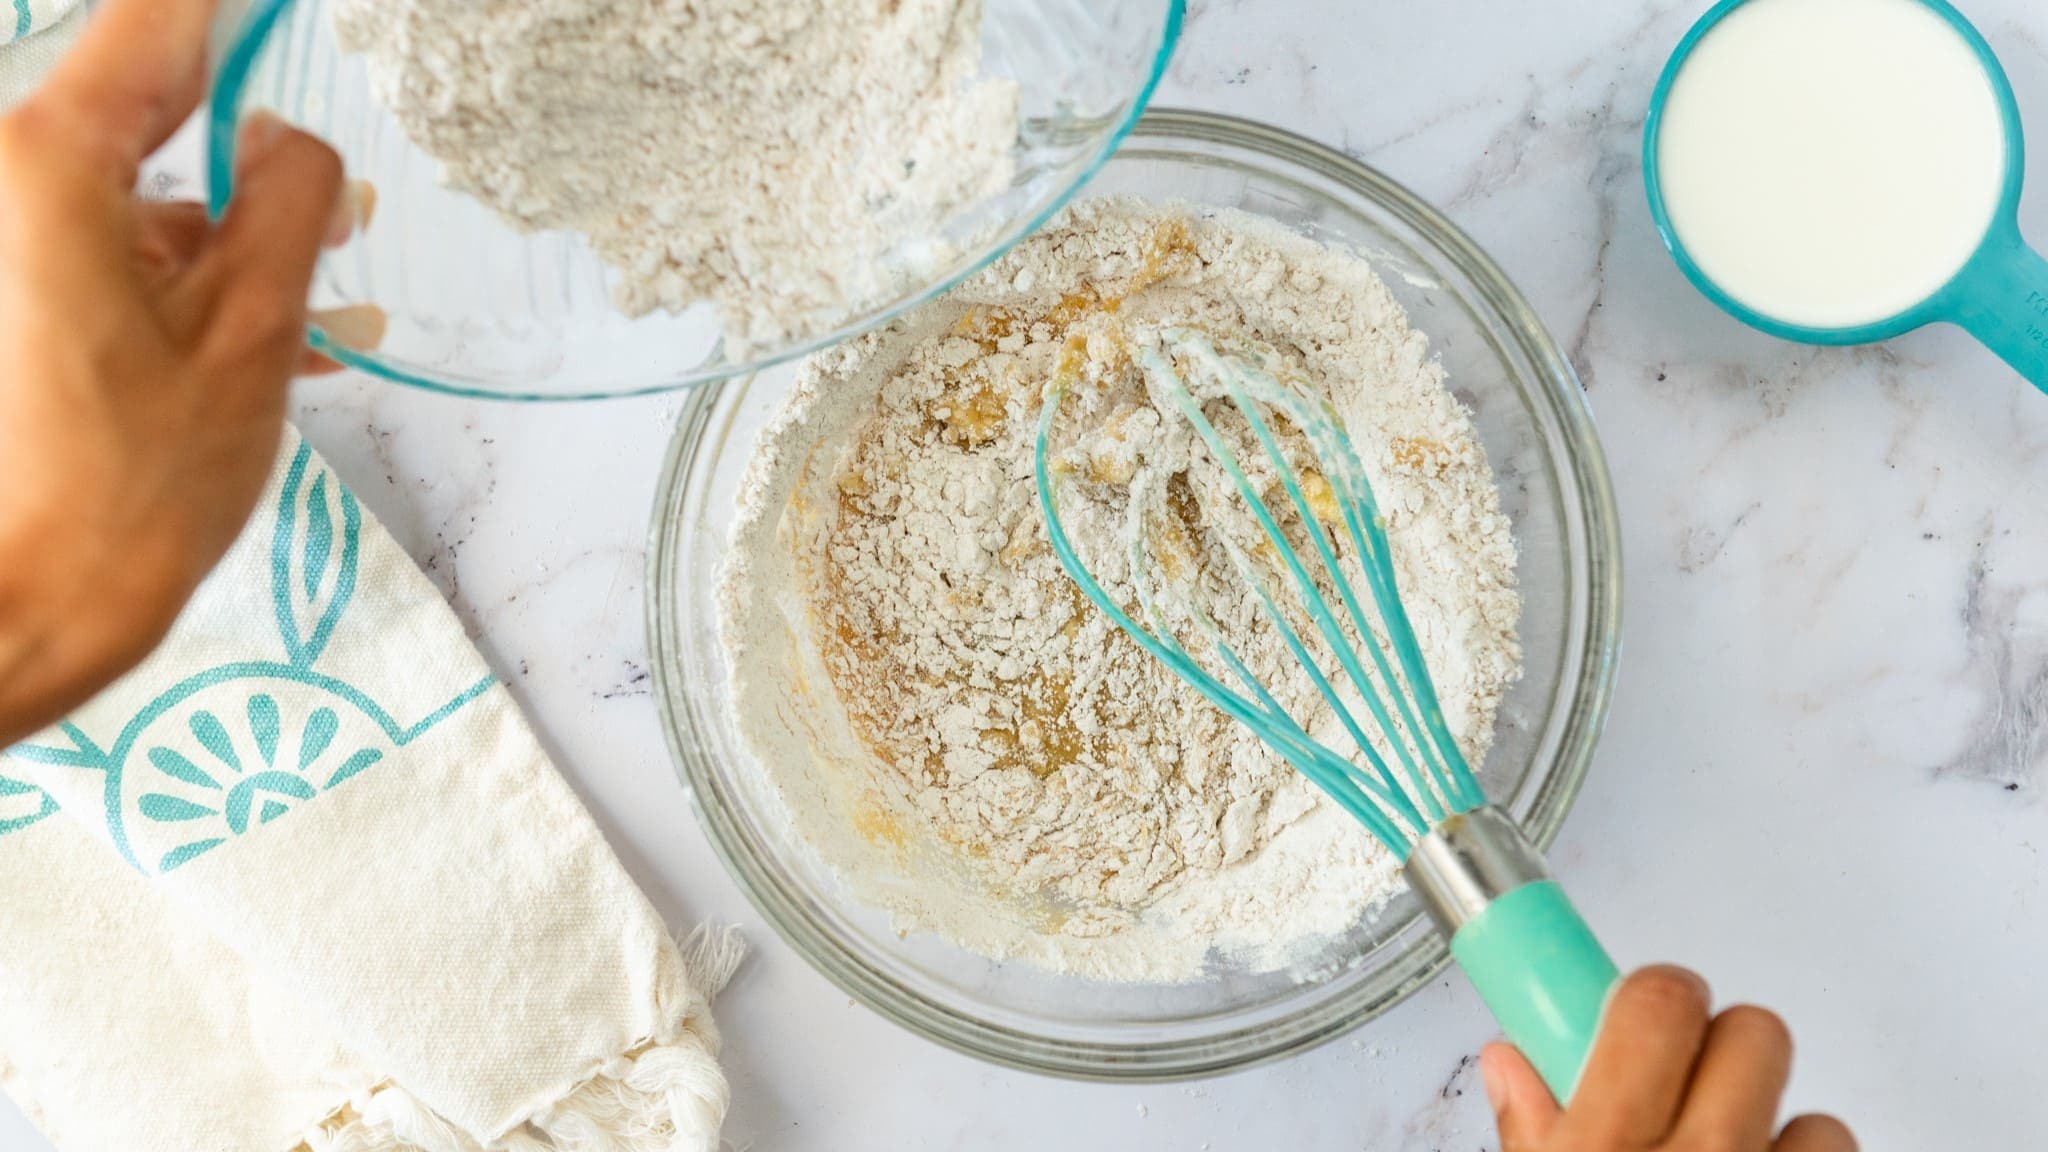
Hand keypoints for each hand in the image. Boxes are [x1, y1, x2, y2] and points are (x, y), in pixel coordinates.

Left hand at [0, 0, 368, 745]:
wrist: (21, 605)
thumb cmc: (131, 486)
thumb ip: (289, 203)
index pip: (162, 19)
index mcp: (51, 163)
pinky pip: (110, 245)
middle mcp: (7, 180)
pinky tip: (266, 347)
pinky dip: (187, 278)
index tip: (309, 37)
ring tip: (321, 312)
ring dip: (231, 234)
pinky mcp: (11, 292)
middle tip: (338, 216)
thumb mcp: (252, 332)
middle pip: (151, 106)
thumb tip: (294, 138)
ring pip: (140, 187)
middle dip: (255, 151)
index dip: (246, 23)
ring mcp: (6, 238)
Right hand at [1483, 966, 1855, 1151]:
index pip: (1656, 1003)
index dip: (1653, 992)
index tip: (1641, 999)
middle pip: (1753, 1034)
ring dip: (1778, 1136)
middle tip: (1687, 1084)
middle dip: (1721, 1050)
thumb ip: (1529, 1134)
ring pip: (1818, 1118)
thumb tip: (1512, 1066)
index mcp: (1607, 1147)